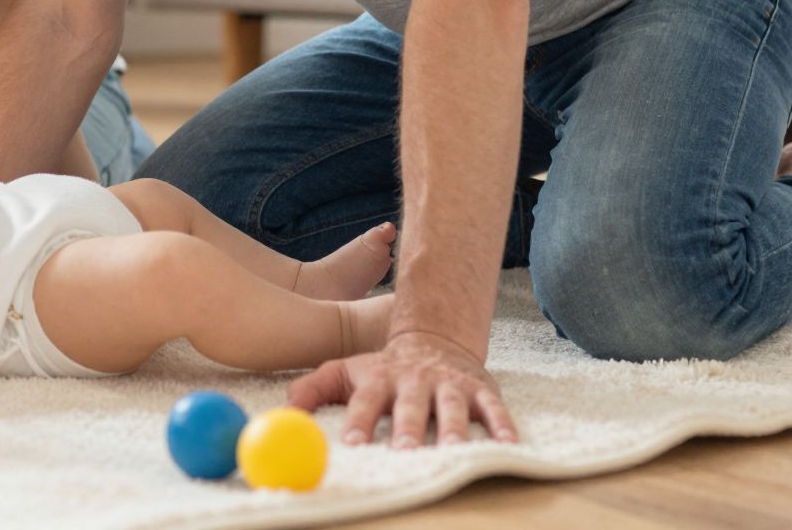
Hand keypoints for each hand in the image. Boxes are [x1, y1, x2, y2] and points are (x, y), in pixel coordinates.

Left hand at [287, 331, 517, 448]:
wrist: (433, 340)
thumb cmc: (382, 369)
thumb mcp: (344, 371)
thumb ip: (312, 388)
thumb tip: (284, 412)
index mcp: (380, 377)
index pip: (366, 399)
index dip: (359, 420)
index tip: (352, 443)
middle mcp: (415, 380)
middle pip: (410, 404)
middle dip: (407, 427)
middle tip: (404, 450)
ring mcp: (449, 383)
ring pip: (452, 406)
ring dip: (453, 428)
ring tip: (452, 450)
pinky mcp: (480, 389)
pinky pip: (494, 407)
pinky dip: (502, 426)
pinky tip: (507, 445)